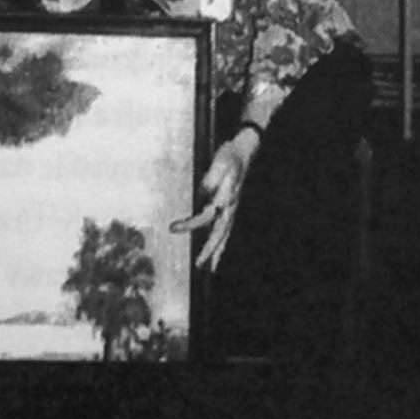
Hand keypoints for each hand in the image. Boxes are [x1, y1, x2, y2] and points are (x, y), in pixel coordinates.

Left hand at [169, 127, 259, 271]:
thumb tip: (203, 192)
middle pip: (220, 233)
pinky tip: (219, 250)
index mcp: (226, 197)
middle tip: (199, 265)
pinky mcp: (231, 207)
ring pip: (225, 234)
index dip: (190, 224)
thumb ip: (212, 177)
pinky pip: (227, 229)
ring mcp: (232, 208)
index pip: (206, 216)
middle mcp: (230, 206)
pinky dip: (223, 242)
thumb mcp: (220, 161)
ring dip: (217, 251)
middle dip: (209, 250)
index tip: (174, 228)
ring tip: (210, 267)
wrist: (245, 151)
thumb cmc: (230, 155)